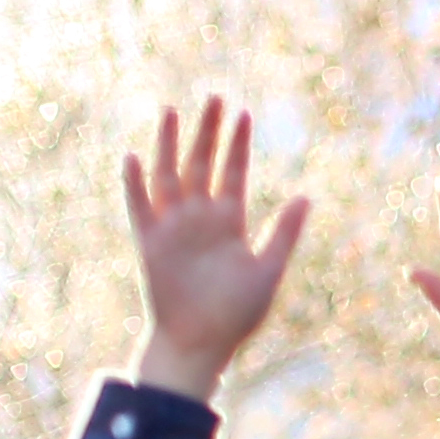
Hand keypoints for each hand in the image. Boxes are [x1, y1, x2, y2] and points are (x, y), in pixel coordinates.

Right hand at [121, 99, 309, 401]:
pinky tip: (134, 157)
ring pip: (169, 175)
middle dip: (207, 132)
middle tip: (214, 97)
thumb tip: (305, 197)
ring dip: (168, 144)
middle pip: (201, 163)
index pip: (233, 172)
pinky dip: (135, 184)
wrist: (203, 341)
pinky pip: (140, 207)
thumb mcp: (268, 269)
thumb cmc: (237, 313)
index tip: (243, 114)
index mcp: (228, 221)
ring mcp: (173, 227)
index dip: (237, 144)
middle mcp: (199, 218)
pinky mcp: (150, 243)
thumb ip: (283, 232)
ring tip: (171, 111)